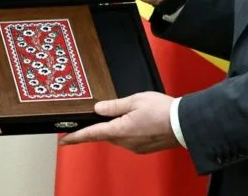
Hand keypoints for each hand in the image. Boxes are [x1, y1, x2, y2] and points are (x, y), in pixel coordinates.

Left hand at [57, 92, 178, 153]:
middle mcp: (125, 142)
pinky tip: (136, 122)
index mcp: (120, 130)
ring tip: (125, 114)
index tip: (64, 140)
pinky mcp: (144, 148)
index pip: (91, 134)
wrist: (183, 124)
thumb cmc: (162, 110)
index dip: (76, 137)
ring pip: (118, 137)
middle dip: (100, 126)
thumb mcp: (135, 100)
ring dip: (116, 127)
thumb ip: (114, 105)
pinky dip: (128, 131)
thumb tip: (98, 108)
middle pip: (105, 134)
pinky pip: (129, 139)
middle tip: (97, 117)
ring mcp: (135, 147)